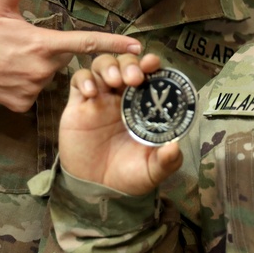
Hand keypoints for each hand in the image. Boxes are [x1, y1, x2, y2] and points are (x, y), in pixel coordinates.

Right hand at [0, 0, 140, 110]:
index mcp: (41, 43)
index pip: (85, 43)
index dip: (113, 44)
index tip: (136, 46)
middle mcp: (41, 69)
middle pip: (64, 59)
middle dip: (51, 50)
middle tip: (22, 44)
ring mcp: (31, 90)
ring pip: (48, 77)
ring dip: (37, 68)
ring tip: (9, 59)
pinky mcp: (21, 105)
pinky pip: (33, 93)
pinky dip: (24, 84)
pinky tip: (5, 75)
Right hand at [58, 53, 183, 194]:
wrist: (96, 189)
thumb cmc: (128, 175)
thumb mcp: (152, 170)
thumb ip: (166, 161)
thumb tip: (175, 147)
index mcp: (143, 106)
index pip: (149, 74)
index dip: (151, 64)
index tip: (153, 64)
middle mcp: (122, 97)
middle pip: (125, 63)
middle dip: (130, 63)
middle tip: (134, 77)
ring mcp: (100, 98)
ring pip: (102, 65)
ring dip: (109, 66)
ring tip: (114, 81)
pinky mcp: (78, 105)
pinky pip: (78, 80)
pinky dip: (84, 79)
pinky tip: (91, 92)